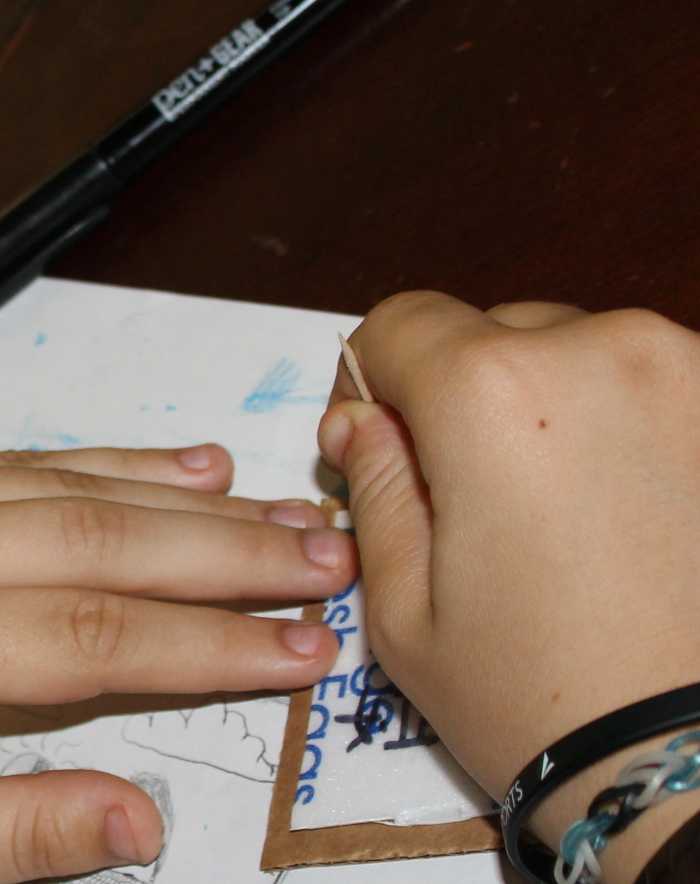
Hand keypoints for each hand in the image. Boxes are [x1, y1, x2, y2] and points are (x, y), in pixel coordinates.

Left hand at [0, 443, 355, 881]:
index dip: (214, 646)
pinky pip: (50, 459)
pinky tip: (198, 464)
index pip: (101, 640)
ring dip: (202, 504)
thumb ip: (13, 832)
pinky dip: (133, 462)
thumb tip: (139, 826)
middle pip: (113, 544)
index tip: (306, 650)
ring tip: (290, 512)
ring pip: (92, 491)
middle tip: (331, 558)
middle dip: (236, 556)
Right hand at [319, 292, 699, 883]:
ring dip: (542, 404)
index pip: (400, 323)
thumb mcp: (403, 607)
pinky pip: (640, 379)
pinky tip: (619, 503)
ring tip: (555, 505)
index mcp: (493, 394)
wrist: (687, 767)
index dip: (372, 380)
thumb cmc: (531, 696)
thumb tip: (362, 417)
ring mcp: (686, 367)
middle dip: (458, 395)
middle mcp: (598, 348)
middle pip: (487, 333)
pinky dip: (610, 417)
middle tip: (471, 491)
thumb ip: (374, 484)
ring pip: (569, 350)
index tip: (381, 443)